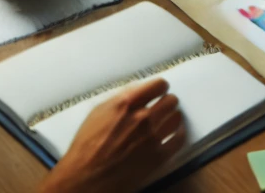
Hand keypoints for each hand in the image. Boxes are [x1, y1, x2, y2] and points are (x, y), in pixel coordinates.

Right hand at [40, 78, 185, 192]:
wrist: (84, 179)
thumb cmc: (86, 147)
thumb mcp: (98, 113)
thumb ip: (119, 98)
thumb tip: (137, 89)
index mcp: (126, 104)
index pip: (158, 85)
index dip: (160, 87)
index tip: (159, 91)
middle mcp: (142, 118)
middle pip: (170, 100)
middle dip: (167, 102)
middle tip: (163, 107)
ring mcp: (152, 138)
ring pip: (177, 117)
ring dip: (173, 117)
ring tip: (168, 120)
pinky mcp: (158, 157)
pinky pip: (179, 139)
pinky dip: (179, 134)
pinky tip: (175, 134)